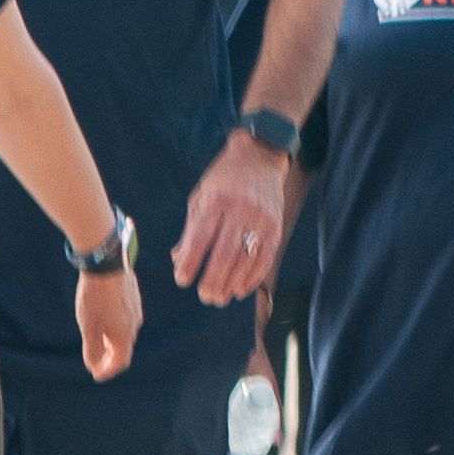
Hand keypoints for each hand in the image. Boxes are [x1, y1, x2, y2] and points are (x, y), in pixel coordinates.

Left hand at [74, 266, 138, 380]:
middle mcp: (134, 325)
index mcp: (124, 336)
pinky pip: (125, 318)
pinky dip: (114, 325)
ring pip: (125, 332)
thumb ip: (92, 350)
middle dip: (109, 356)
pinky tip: (103, 317)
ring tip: (97, 339)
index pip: (120, 362)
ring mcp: (136, 310)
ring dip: (112, 340)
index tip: (96, 374)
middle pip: (123, 348)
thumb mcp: (88, 327)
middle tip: (94, 359)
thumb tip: (93, 366)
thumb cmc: (95, 299)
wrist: (106, 264)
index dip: (107, 371)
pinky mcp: (133, 297)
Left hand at [174, 133, 291, 306]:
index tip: (182, 280)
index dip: (191, 260)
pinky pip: (265, 257)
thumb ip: (190, 229)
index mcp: (216, 199)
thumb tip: (178, 259)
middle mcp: (240, 208)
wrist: (260, 156)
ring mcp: (261, 218)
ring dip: (232, 282)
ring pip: (246, 258)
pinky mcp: (276, 226)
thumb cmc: (224, 178)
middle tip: (204, 296)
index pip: (201, 236)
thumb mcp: (201, 195)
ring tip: (220, 297)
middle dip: (213, 278)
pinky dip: (253, 277)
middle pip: (225, 251)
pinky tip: (240, 289)